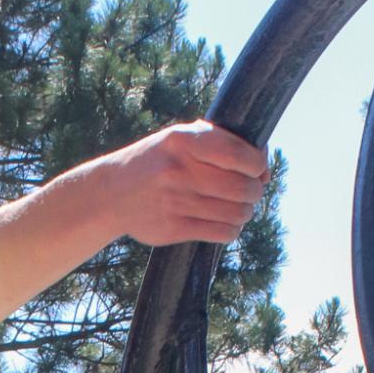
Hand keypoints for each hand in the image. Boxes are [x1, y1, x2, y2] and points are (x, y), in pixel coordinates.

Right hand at [110, 122, 270, 246]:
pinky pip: (222, 233)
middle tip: (251, 191)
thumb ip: (216, 142)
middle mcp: (180, 171)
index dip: (258, 164)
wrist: (112, 194)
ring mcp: (177, 202)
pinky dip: (232, 229)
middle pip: (243, 188)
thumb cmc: (157, 162)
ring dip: (246, 212)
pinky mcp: (174, 229)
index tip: (258, 168)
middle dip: (255, 191)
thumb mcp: (177, 139)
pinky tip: (225, 222)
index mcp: (183, 141)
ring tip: (238, 207)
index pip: (239, 154)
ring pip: (237, 213)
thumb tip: (261, 164)